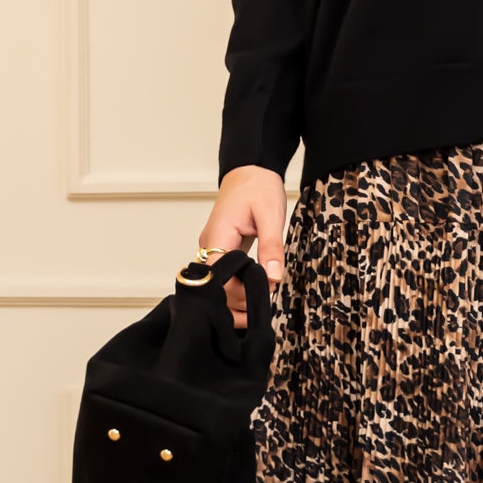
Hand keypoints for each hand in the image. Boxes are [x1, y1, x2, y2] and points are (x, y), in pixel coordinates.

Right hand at [206, 165, 287, 326]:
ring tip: (260, 306)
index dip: (237, 295)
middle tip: (261, 313)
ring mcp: (213, 248)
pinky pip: (223, 275)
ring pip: (217, 284)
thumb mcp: (271, 215)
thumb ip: (271, 247)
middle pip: (214, 287)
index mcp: (217, 236)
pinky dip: (236, 287)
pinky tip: (252, 294)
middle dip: (235, 304)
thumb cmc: (258, 187)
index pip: (218, 279)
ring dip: (235, 298)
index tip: (261, 301)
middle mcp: (209, 245)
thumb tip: (273, 277)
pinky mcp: (221, 249)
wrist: (251, 169)